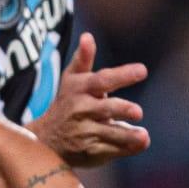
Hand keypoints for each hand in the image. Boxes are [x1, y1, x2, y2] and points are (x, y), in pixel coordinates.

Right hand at [30, 34, 149, 167]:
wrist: (45, 139)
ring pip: (108, 133)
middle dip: (120, 109)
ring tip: (143, 135)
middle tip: (138, 112)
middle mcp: (81, 110)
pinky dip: (126, 148)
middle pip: (104, 109)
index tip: (143, 70)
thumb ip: (83, 58)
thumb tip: (88, 36)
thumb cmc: (67, 102)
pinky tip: (141, 142)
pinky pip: (110, 150)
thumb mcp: (72, 79)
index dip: (122, 75)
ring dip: (126, 135)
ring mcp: (84, 132)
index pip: (102, 80)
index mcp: (80, 88)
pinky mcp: (89, 151)